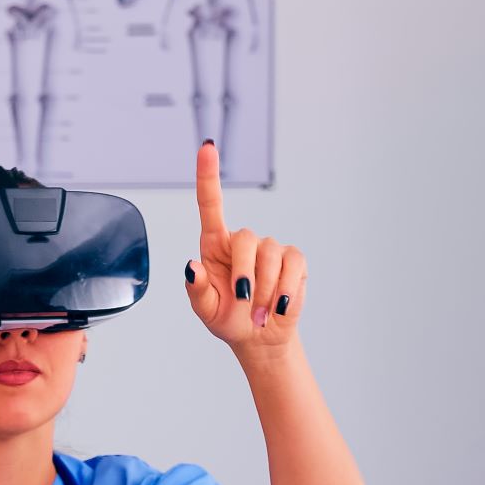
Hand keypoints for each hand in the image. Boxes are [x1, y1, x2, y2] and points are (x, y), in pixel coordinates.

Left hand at [183, 141, 305, 351]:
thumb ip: (197, 289)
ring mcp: (270, 248)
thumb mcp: (205, 309)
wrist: (259, 337)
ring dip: (265, 290)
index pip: (210, 203)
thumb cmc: (227, 319)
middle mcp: (242, 241)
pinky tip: (279, 307)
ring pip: (270, 256)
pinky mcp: (292, 260)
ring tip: (259, 313)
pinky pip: (292, 265)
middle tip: (244, 303)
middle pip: (247, 239)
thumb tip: (192, 267)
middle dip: (244, 274)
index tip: (207, 147)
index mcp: (215, 245)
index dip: (208, 175)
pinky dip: (286, 289)